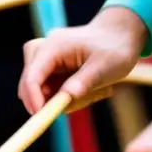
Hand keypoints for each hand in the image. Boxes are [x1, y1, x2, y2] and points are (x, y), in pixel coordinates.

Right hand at [18, 7, 148, 113]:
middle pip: (30, 85)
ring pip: (41, 90)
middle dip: (54, 100)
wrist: (120, 34)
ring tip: (95, 91)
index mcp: (53, 46)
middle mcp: (42, 50)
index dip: (33, 98)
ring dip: (64, 99)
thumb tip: (66, 98)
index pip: (32, 76)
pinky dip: (67, 95)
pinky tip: (88, 88)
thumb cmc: (115, 48)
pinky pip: (49, 90)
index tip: (44, 117)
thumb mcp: (106, 66)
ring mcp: (44, 58)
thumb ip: (85, 82)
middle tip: (87, 100)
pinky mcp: (48, 66)